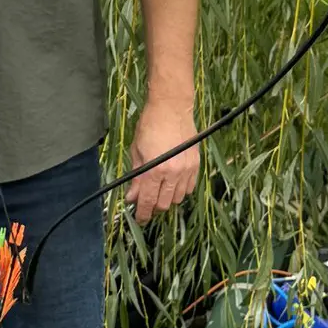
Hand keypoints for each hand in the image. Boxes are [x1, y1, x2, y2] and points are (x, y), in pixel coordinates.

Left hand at [126, 101, 201, 223]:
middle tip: (146, 201)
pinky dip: (180, 190)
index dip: (142, 214)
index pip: (148, 201)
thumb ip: (135, 177)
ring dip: (167, 198)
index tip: (139, 219)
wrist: (171, 108)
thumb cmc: (150, 125)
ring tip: (159, 189)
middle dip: (153, 206)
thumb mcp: (136, 151)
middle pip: (164, 204)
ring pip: (178, 198)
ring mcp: (187, 169)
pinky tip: (172, 182)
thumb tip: (132, 197)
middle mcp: (173, 173)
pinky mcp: (196, 164)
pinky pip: (190, 188)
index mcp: (154, 170)